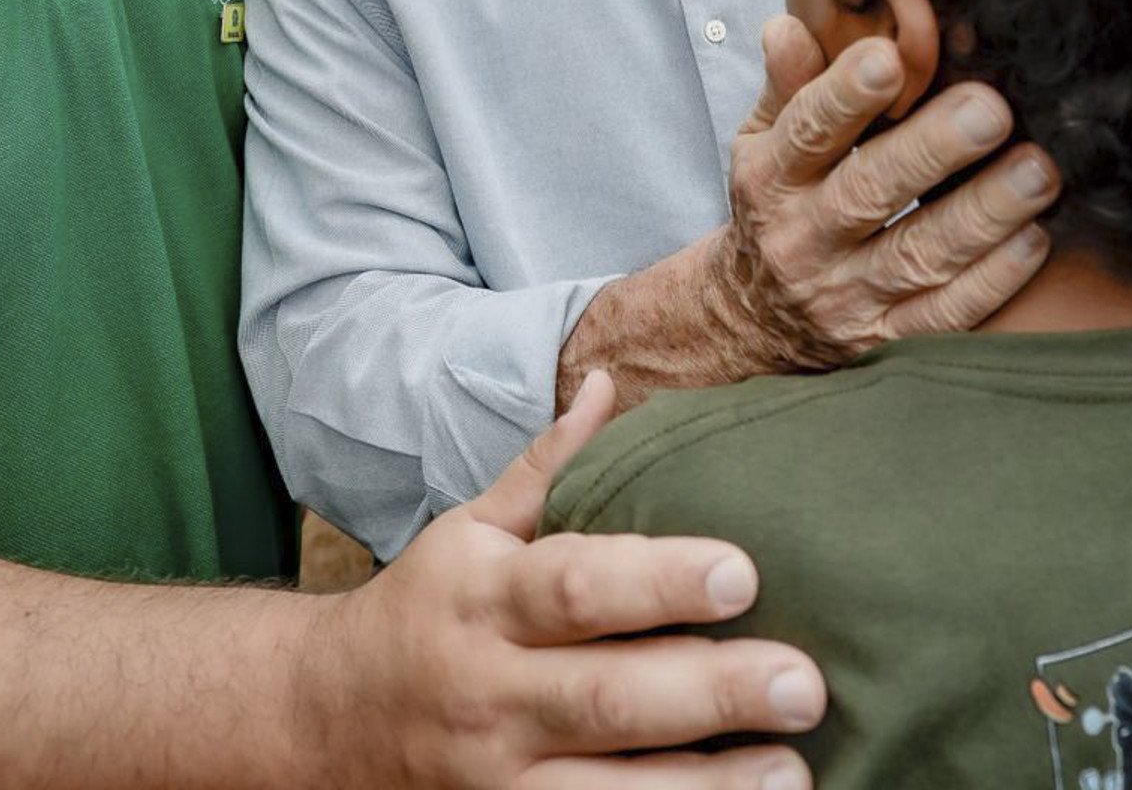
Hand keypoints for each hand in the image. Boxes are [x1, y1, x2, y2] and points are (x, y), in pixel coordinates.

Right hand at [307, 372, 823, 788]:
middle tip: (805, 682)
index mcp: (485, 596)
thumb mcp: (471, 528)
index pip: (576, 585)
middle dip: (711, 692)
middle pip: (607, 697)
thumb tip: (608, 382)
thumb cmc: (428, 607)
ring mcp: (496, 778)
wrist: (326, 719)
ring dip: (706, 787)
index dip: (659, 581)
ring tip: (794, 769)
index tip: (744, 571)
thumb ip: (547, 467)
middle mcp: (490, 690)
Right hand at [715, 16, 1058, 370]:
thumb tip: (789, 24)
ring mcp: (846, 297)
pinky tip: (1034, 238)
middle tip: (991, 109)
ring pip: (919, 257)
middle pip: (869, 193)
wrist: (755, 320)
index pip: (807, 131)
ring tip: (1039, 171)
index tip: (889, 58)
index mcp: (772, 177)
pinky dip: (992, 281)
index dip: (844, 95)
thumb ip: (790, 84)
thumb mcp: (765, 140)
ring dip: (983, 213)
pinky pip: (945, 317)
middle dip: (932, 150)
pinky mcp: (886, 341)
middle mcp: (803, 239)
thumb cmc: (779, 204)